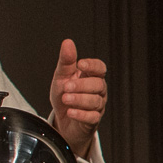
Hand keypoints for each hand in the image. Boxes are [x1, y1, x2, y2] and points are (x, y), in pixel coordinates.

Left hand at [49, 38, 107, 158]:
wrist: (62, 118)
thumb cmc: (65, 94)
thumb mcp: (62, 76)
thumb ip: (66, 61)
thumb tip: (68, 42)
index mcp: (91, 76)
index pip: (100, 68)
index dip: (92, 65)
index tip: (81, 64)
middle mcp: (97, 91)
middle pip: (98, 85)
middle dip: (81, 85)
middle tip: (66, 87)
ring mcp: (97, 106)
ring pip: (95, 101)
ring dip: (79, 99)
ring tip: (65, 98)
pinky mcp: (93, 120)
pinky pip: (92, 117)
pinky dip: (81, 114)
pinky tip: (70, 112)